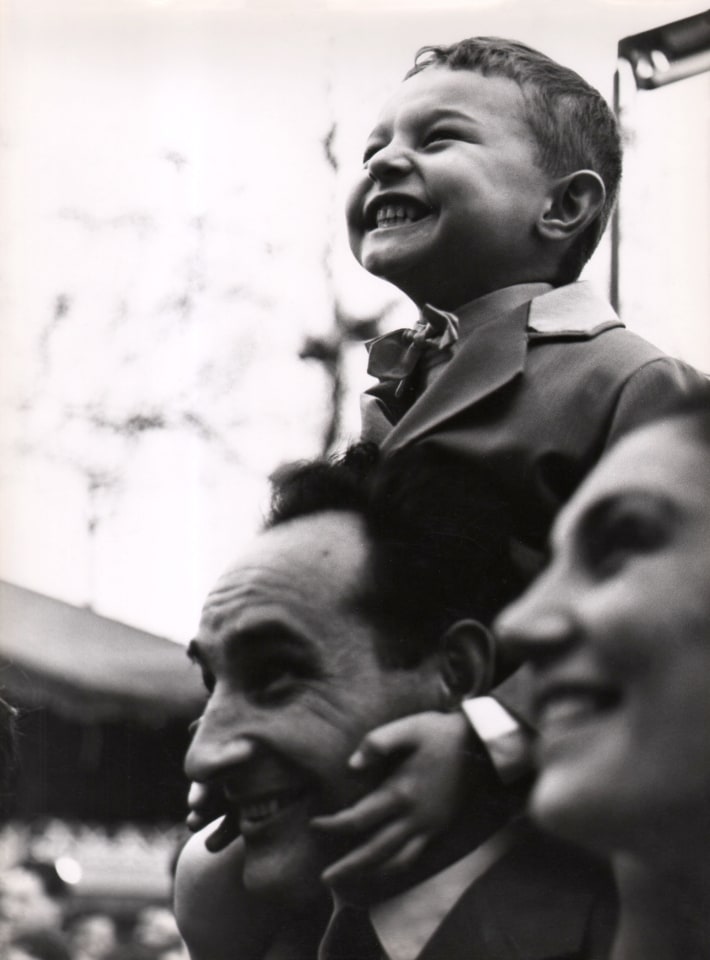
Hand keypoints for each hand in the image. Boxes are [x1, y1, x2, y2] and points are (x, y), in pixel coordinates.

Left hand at [312, 710, 472, 887]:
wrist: (481, 747)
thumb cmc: (441, 735)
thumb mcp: (409, 728)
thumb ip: (377, 743)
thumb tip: (351, 766)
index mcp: (400, 793)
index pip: (358, 819)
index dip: (333, 825)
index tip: (314, 825)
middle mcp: (414, 818)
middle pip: (374, 851)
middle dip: (348, 866)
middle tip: (324, 879)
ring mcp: (428, 827)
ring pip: (396, 861)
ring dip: (370, 873)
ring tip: (350, 882)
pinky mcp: (439, 828)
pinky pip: (414, 857)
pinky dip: (395, 868)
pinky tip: (384, 869)